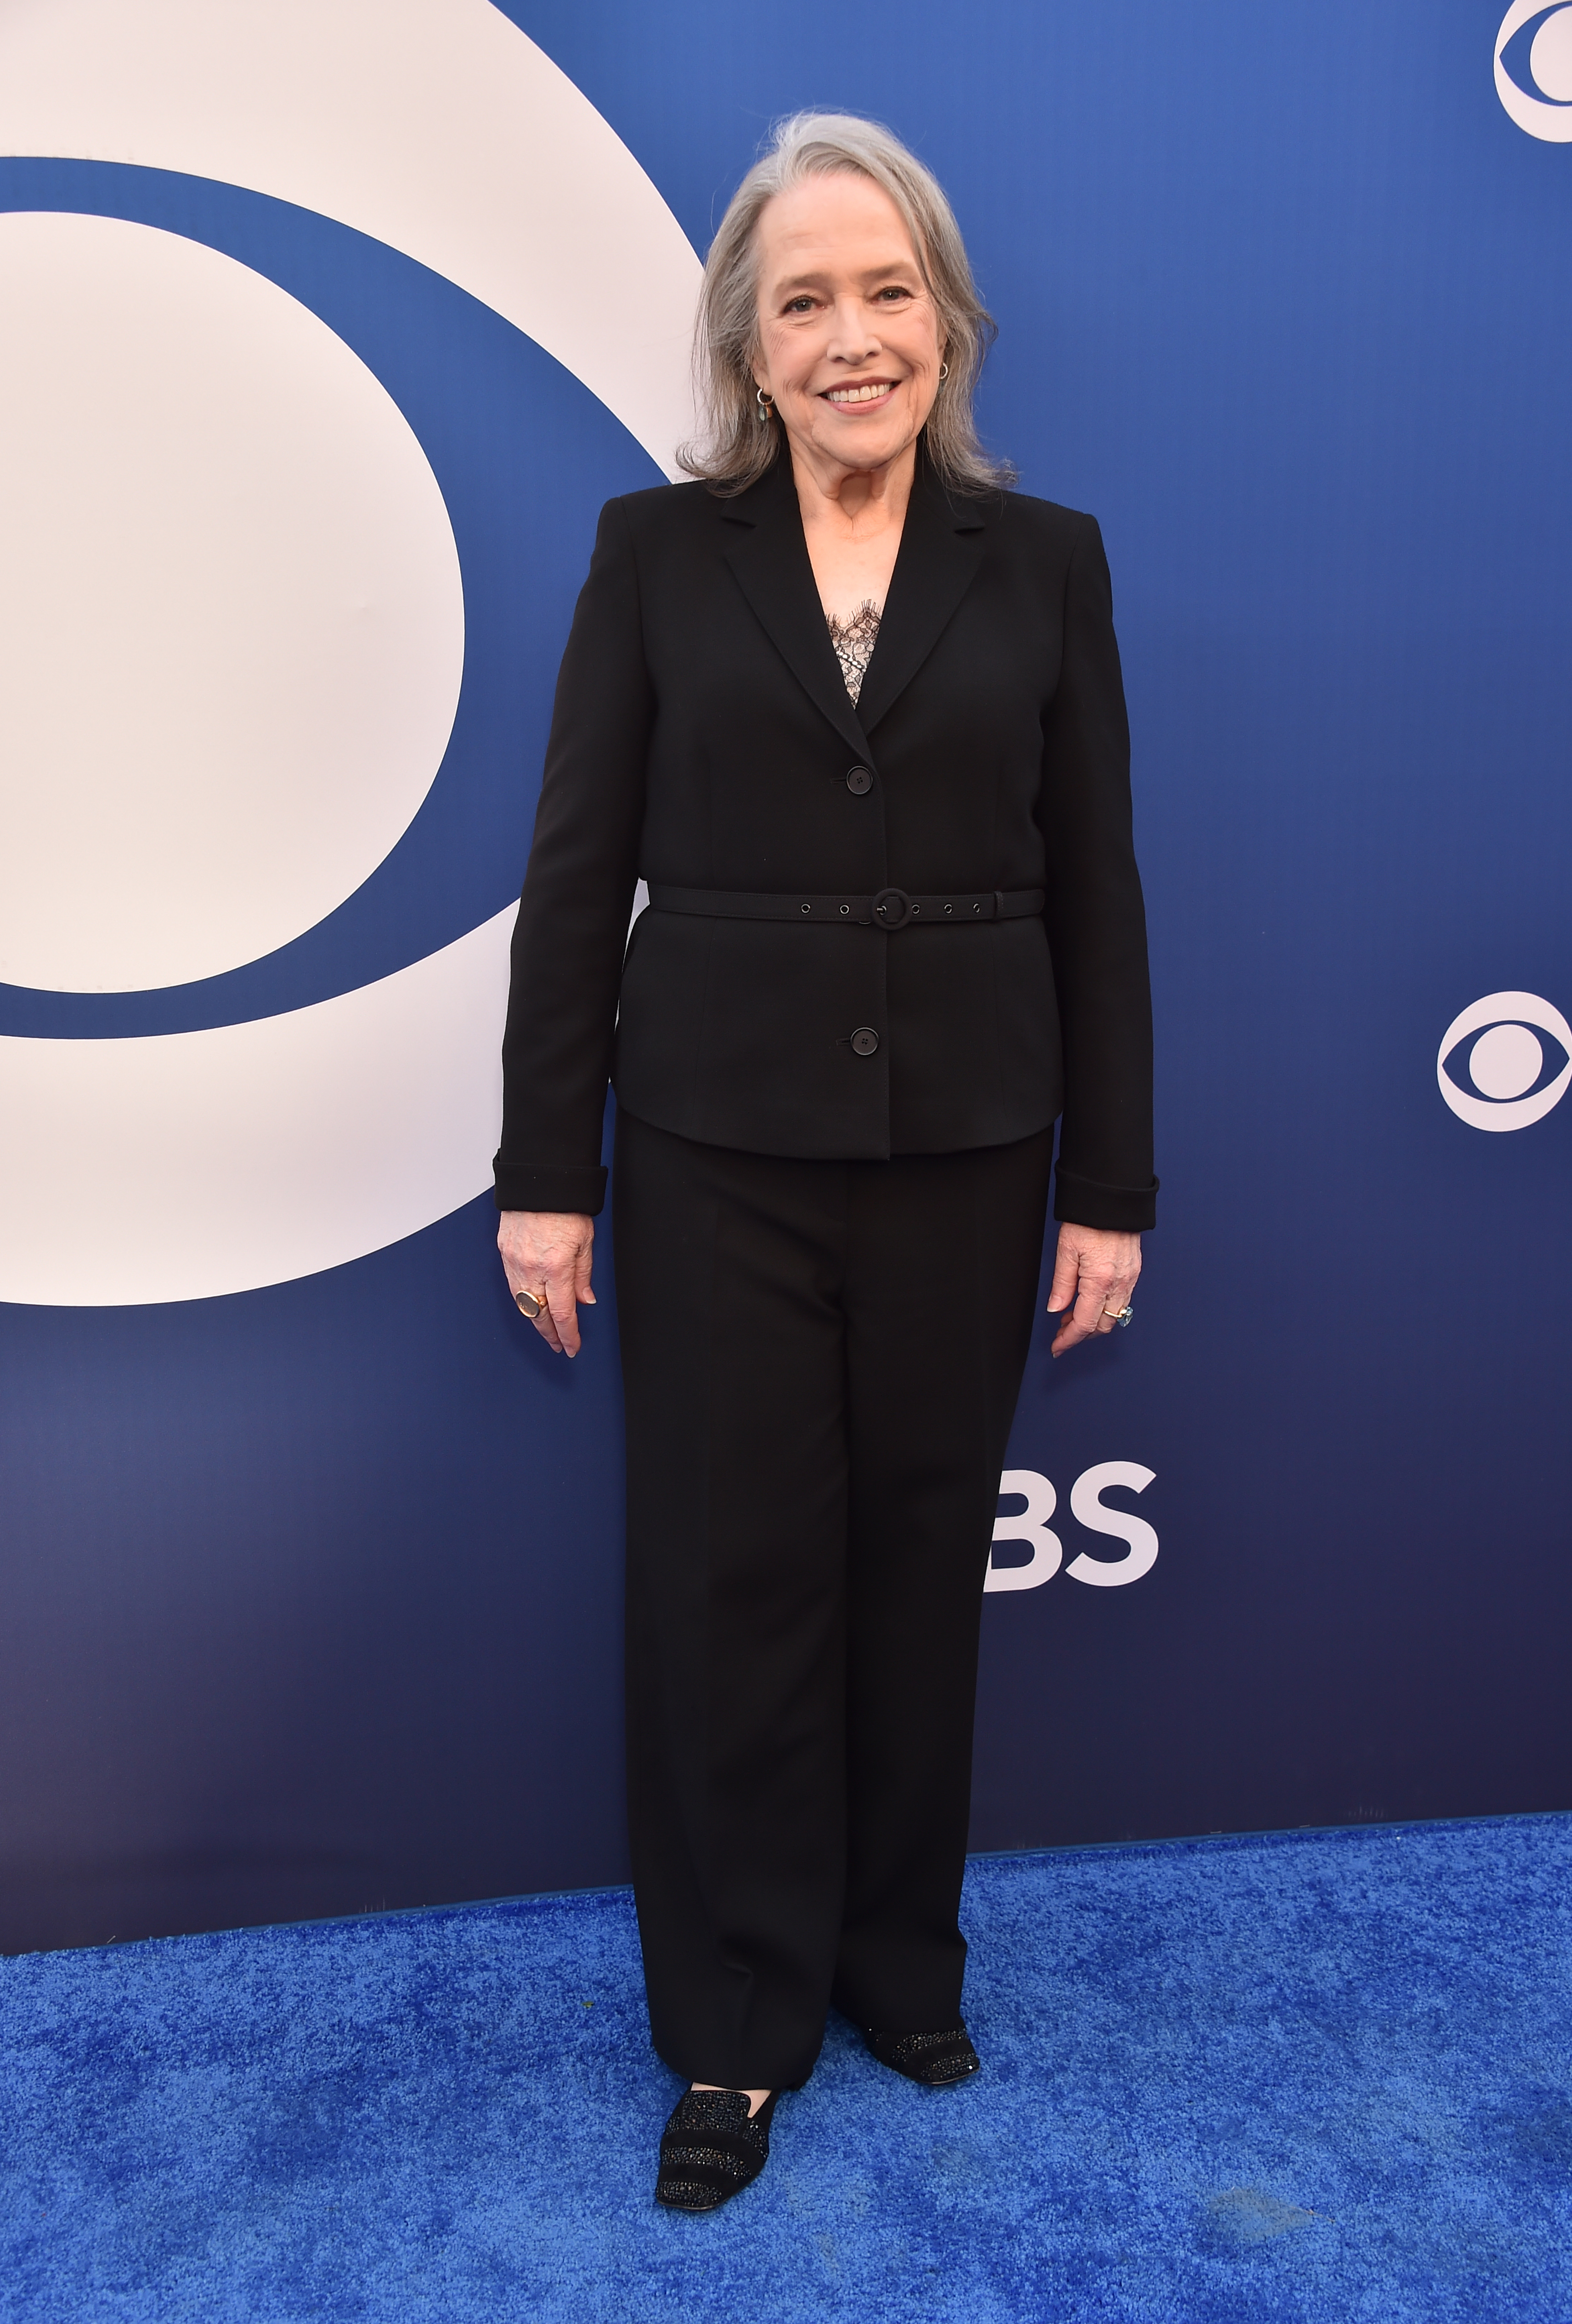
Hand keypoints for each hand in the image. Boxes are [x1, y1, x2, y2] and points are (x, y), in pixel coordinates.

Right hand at [498, 1210, 595, 1357]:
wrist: (538, 1180)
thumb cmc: (564, 1206)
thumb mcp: (585, 1240)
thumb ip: (583, 1274)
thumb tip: (585, 1300)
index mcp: (556, 1267)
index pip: (562, 1313)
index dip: (568, 1335)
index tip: (572, 1347)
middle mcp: (531, 1268)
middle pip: (538, 1314)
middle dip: (550, 1334)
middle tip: (559, 1345)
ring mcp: (514, 1261)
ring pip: (522, 1303)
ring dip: (535, 1320)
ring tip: (547, 1330)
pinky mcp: (504, 1253)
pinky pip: (512, 1285)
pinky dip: (522, 1300)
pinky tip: (530, 1305)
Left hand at [1047, 1223, 1141, 1357]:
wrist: (1113, 1199)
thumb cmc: (1089, 1220)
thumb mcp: (1066, 1250)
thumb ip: (1062, 1284)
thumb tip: (1056, 1308)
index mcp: (1100, 1281)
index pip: (1085, 1323)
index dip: (1069, 1339)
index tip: (1057, 1346)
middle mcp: (1120, 1284)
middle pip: (1102, 1325)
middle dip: (1082, 1334)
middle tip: (1061, 1331)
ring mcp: (1130, 1279)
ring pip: (1114, 1315)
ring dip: (1094, 1322)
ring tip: (1072, 1316)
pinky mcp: (1134, 1272)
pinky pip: (1122, 1301)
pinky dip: (1105, 1308)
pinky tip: (1090, 1301)